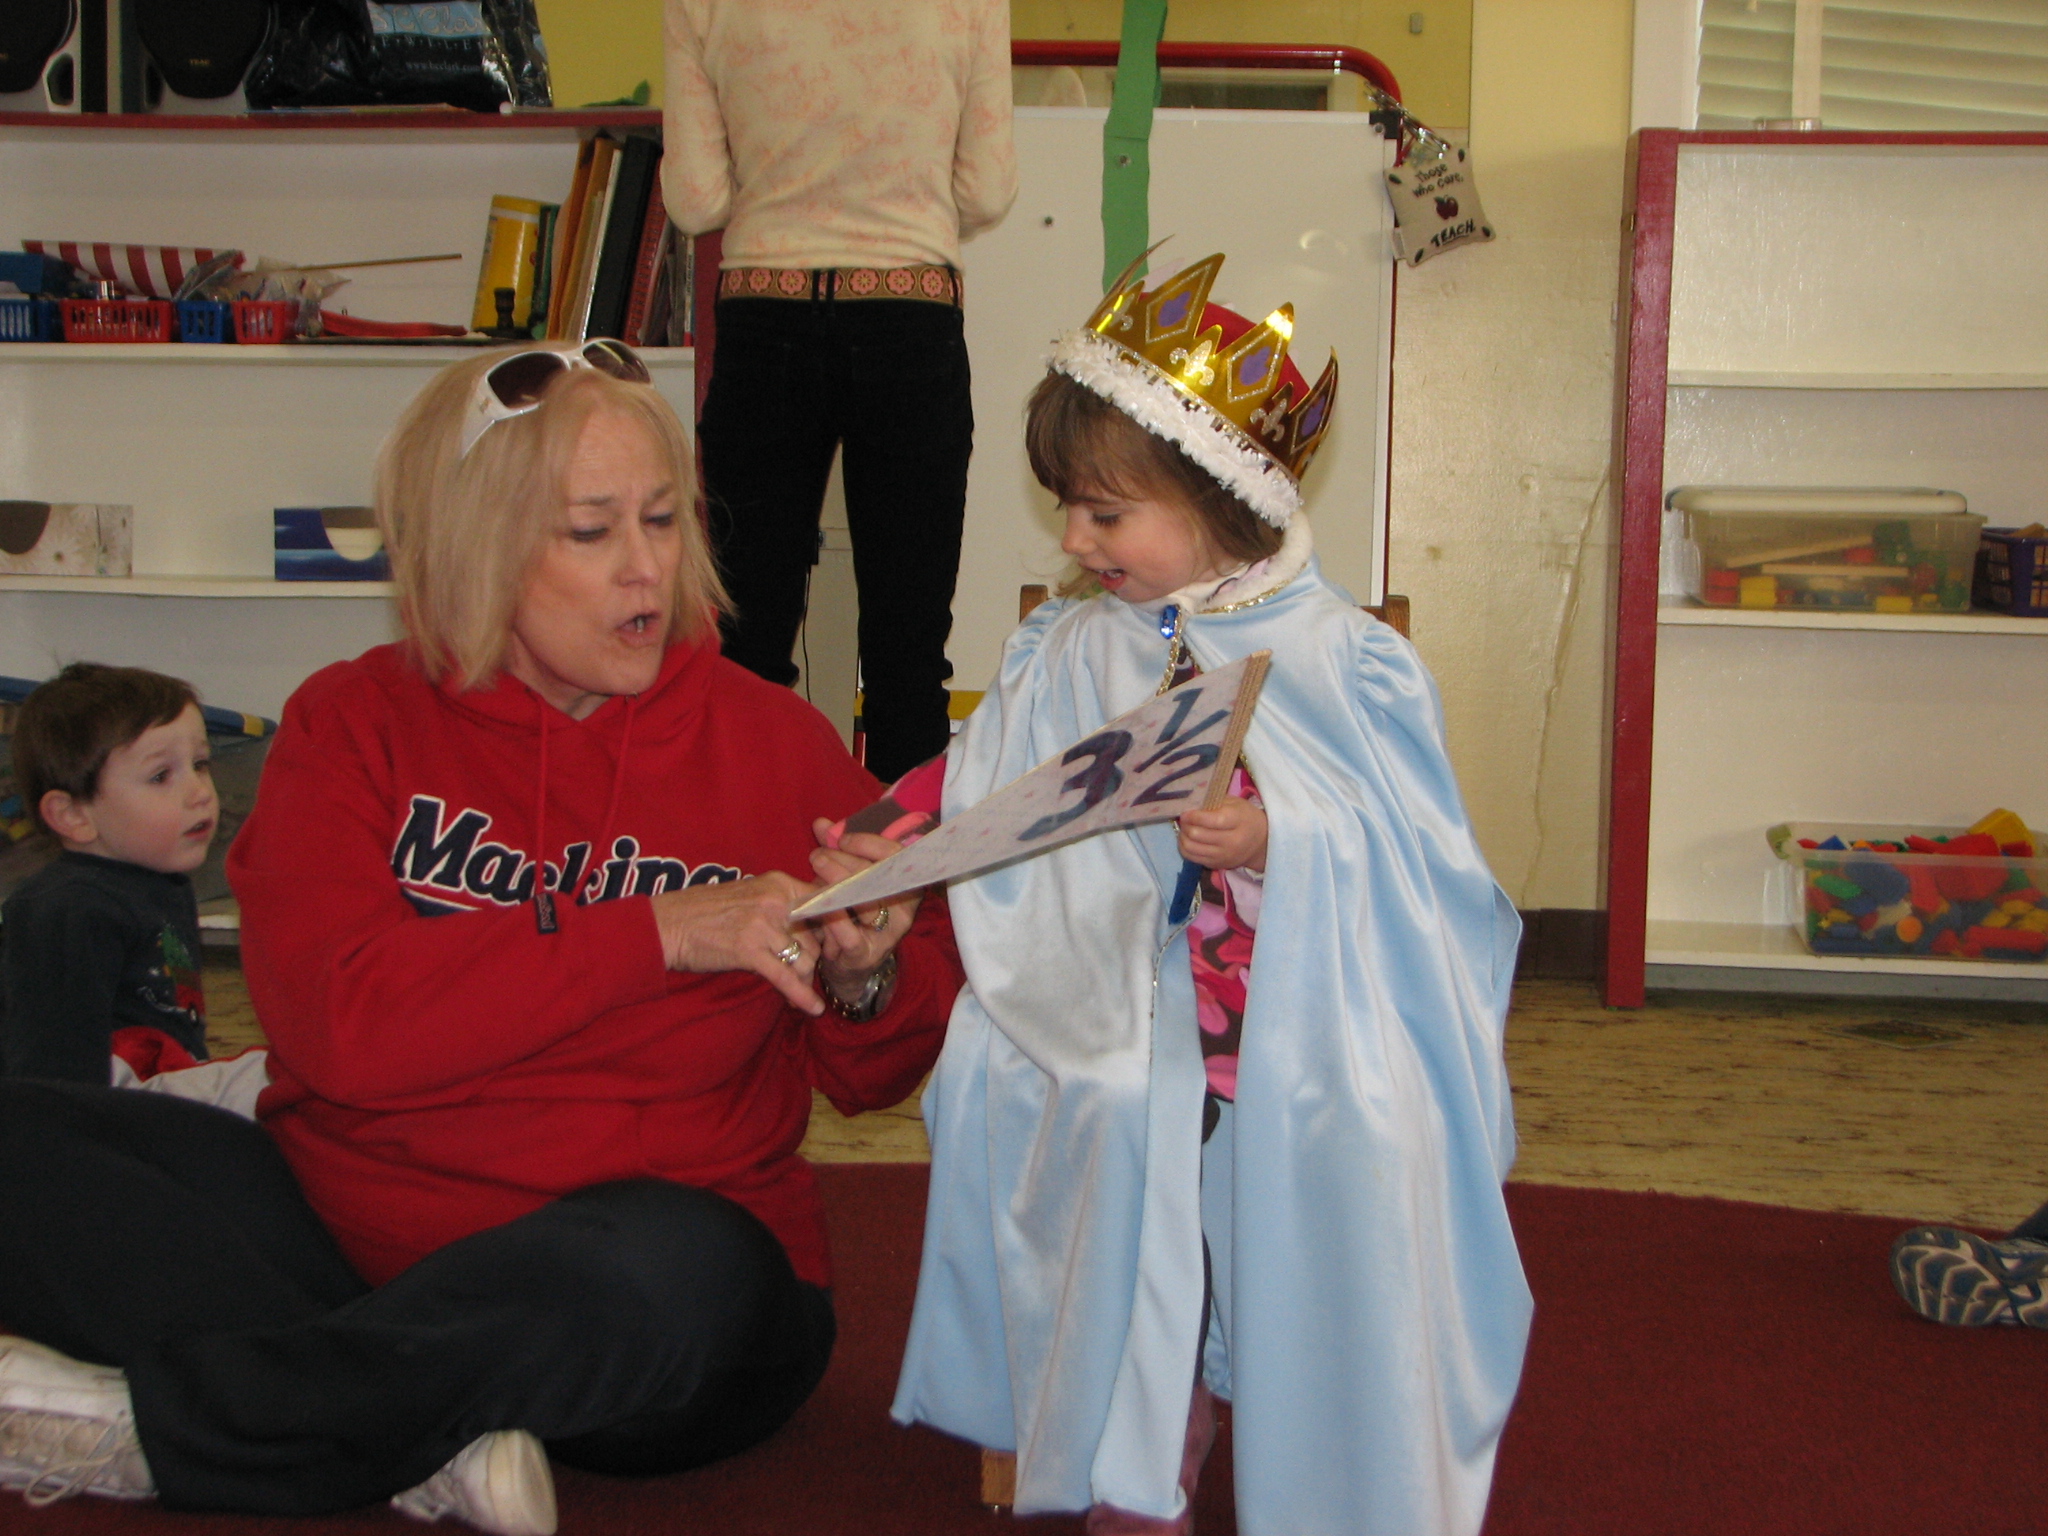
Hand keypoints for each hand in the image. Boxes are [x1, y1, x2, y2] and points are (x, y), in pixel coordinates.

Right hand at [649, 872, 823, 1015]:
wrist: (669, 925)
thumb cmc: (705, 912)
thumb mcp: (751, 894)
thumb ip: (782, 904)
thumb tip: (814, 923)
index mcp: (779, 883)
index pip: (824, 905)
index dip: (831, 930)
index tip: (833, 947)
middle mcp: (776, 900)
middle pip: (816, 937)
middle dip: (814, 960)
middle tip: (807, 973)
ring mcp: (763, 925)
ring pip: (804, 959)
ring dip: (804, 979)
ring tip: (797, 989)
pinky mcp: (749, 951)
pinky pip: (786, 977)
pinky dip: (802, 995)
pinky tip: (813, 1008)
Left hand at [807, 819, 922, 1004]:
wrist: (850, 963)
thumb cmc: (851, 912)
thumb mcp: (847, 878)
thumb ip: (837, 851)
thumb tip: (820, 823)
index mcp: (906, 885)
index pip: (896, 856)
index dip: (868, 843)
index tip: (841, 839)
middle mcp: (904, 910)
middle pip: (878, 877)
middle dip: (844, 861)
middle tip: (817, 855)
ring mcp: (887, 934)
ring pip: (866, 903)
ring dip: (836, 883)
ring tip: (815, 871)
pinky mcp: (866, 954)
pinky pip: (849, 933)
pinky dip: (830, 915)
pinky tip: (813, 903)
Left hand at [1177, 799, 1267, 872]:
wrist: (1260, 842)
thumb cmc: (1245, 817)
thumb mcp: (1235, 803)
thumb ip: (1214, 801)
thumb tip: (1190, 803)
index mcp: (1238, 821)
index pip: (1213, 821)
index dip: (1194, 816)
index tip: (1186, 812)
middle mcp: (1232, 841)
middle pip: (1198, 835)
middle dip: (1186, 825)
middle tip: (1184, 819)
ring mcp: (1223, 856)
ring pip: (1191, 848)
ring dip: (1182, 836)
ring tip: (1184, 828)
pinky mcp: (1216, 865)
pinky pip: (1192, 858)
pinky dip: (1184, 848)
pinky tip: (1187, 839)